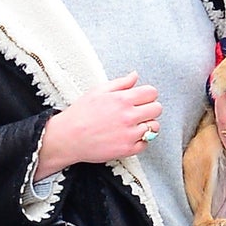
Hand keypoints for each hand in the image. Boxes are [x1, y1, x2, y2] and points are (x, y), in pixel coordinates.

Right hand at [36, 71, 161, 177]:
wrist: (68, 137)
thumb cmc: (80, 114)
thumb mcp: (98, 91)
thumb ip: (120, 83)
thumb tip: (135, 76)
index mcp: (122, 99)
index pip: (151, 93)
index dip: (148, 95)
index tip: (142, 99)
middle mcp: (128, 116)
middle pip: (157, 109)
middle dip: (150, 108)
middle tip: (139, 111)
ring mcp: (129, 134)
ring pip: (154, 127)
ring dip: (147, 125)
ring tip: (134, 125)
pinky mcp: (127, 149)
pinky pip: (146, 144)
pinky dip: (140, 141)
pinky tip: (129, 136)